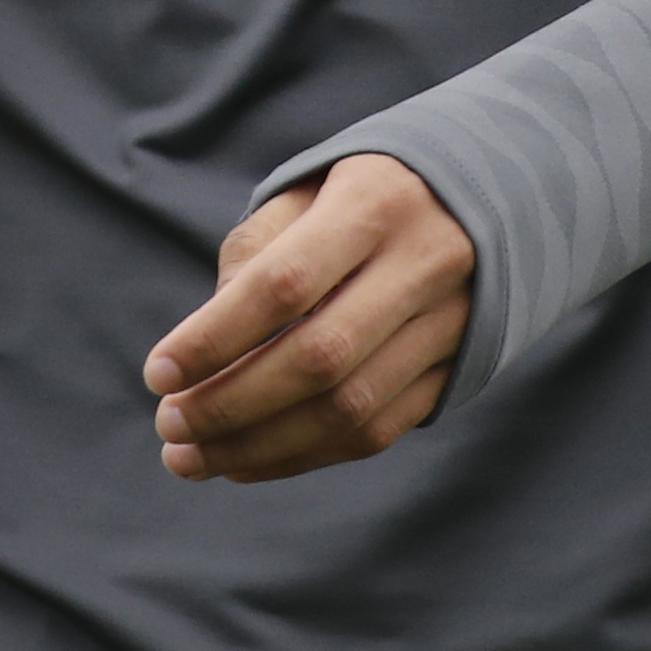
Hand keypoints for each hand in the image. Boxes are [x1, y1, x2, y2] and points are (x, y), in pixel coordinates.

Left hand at [144, 154, 475, 482]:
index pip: (286, 284)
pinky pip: (376, 433)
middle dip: (229, 404)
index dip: (215, 337)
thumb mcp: (312, 188)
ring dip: (258, 447)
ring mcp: (452, 322)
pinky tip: (246, 462)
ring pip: (349, 410)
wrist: (493, 192)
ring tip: (191, 457)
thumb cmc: (367, 191)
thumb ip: (256, 255)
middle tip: (168, 425)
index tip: (157, 372)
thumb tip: (205, 353)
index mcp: (377, 202)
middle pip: (319, 357)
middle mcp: (424, 262)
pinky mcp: (458, 369)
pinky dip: (303, 457)